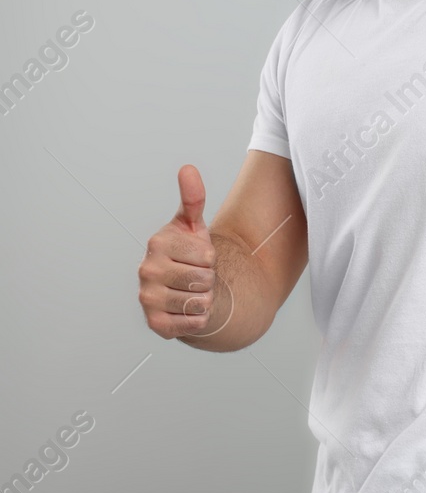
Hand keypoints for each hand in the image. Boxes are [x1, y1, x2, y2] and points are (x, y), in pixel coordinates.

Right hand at [138, 165, 225, 339]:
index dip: (211, 258)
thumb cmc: (192, 255)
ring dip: (206, 299)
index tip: (199, 257)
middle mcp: (146, 270)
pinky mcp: (154, 323)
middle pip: (204, 279)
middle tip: (198, 276)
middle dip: (209, 278)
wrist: (188, 290)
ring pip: (200, 301)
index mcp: (157, 243)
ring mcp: (147, 298)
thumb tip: (188, 168)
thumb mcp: (194, 225)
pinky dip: (200, 319)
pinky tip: (189, 310)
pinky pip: (193, 323)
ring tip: (194, 292)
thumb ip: (193, 198)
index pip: (207, 255)